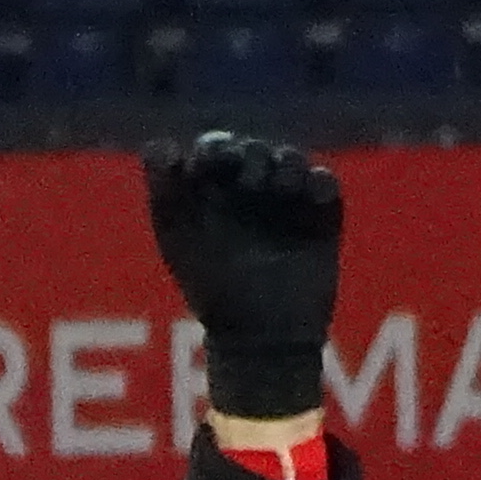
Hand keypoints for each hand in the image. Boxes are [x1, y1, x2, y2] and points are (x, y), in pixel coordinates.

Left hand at [142, 131, 343, 423]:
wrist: (260, 335)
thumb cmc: (211, 290)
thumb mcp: (179, 239)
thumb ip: (164, 191)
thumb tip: (157, 143)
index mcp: (212, 195)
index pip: (215, 149)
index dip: (216, 149)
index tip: (213, 163)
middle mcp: (250, 192)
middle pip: (253, 149)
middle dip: (251, 158)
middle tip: (249, 183)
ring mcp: (287, 201)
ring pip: (290, 159)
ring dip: (284, 166)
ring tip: (279, 190)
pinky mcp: (321, 215)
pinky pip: (324, 182)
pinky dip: (317, 183)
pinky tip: (306, 195)